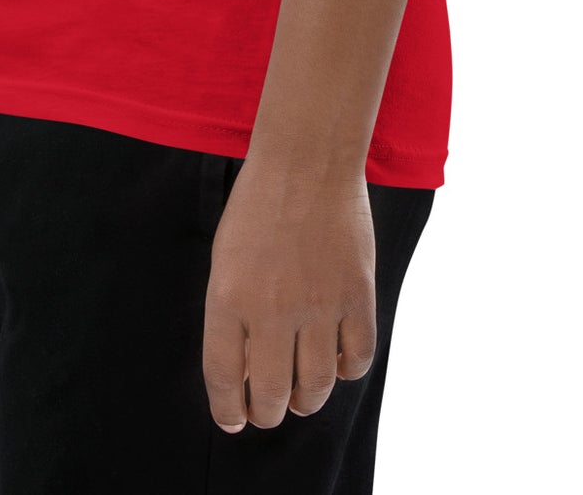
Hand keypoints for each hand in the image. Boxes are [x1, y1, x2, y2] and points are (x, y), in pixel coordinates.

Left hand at [200, 155, 376, 432]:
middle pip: (273, 395)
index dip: (229, 410)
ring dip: (307, 400)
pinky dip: (346, 370)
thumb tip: (246, 372)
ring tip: (301, 394)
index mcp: (229, 299)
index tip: (234, 420)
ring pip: (317, 387)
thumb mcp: (227, 260)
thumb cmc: (258, 207)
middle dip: (268, 413)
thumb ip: (232, 315)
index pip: (225, 379)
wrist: (307, 162)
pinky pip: (357, 359)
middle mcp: (272, 310)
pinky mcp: (357, 297)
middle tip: (269, 410)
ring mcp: (319, 306)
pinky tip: (336, 360)